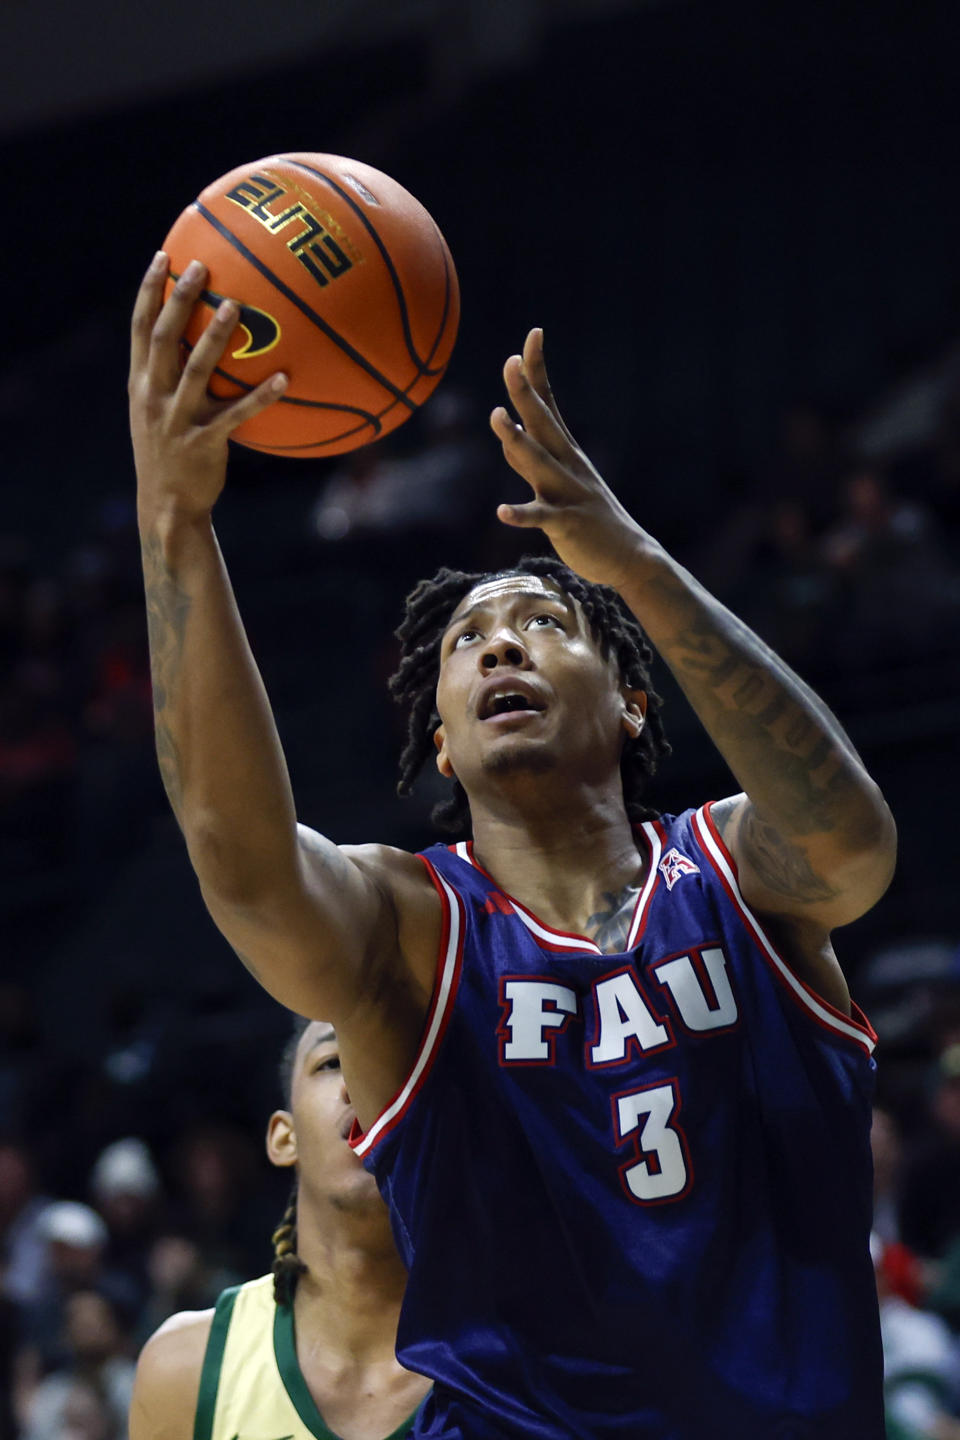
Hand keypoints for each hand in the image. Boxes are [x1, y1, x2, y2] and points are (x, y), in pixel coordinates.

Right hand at [129, 252, 286, 522]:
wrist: (166, 506)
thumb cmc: (170, 454)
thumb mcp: (157, 412)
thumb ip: (170, 377)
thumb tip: (197, 339)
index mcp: (141, 384)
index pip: (140, 328)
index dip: (150, 292)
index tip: (163, 257)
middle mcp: (154, 397)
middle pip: (163, 338)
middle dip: (179, 300)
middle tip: (200, 267)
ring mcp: (177, 419)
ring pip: (196, 370)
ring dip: (215, 338)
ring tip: (236, 307)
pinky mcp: (204, 442)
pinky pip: (236, 414)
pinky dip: (259, 396)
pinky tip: (283, 378)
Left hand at [490, 329, 648, 589]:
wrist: (630, 557)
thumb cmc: (590, 519)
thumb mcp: (559, 482)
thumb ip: (529, 460)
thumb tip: (507, 438)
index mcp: (566, 452)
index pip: (549, 403)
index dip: (538, 371)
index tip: (532, 335)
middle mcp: (568, 466)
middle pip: (542, 423)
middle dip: (525, 392)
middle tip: (508, 362)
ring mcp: (569, 494)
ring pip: (539, 462)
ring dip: (516, 440)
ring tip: (496, 416)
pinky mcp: (568, 525)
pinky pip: (541, 518)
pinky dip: (521, 514)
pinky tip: (502, 511)